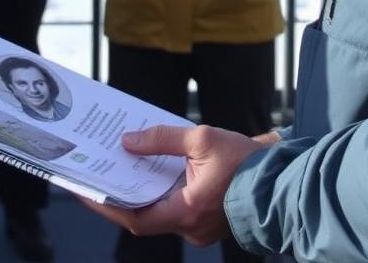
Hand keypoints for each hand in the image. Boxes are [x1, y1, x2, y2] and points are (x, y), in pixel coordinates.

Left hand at [79, 124, 264, 246]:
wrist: (282, 179)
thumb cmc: (247, 160)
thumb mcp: (203, 139)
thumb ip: (163, 139)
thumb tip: (129, 141)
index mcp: (188, 211)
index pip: (135, 217)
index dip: (107, 205)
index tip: (84, 192)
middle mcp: (191, 227)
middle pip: (145, 215)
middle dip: (120, 196)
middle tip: (98, 175)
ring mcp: (199, 228)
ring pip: (161, 212)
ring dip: (143, 192)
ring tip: (121, 167)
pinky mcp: (207, 221)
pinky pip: (176, 208)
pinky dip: (162, 192)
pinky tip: (153, 170)